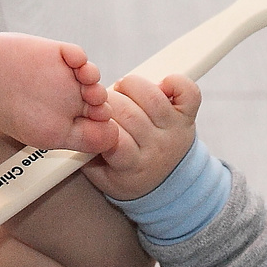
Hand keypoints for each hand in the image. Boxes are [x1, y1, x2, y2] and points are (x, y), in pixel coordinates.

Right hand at [82, 73, 200, 200]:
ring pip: (153, 96)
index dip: (100, 124)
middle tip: (104, 104)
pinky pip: (189, 92)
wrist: (168, 185)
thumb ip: (86, 153)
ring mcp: (174, 130)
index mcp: (133, 165)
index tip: (94, 120)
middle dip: (108, 101)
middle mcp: (157, 146)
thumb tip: (77, 126)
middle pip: (129, 113)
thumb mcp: (100, 176)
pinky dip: (175, 81)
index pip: (115, 139)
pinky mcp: (188, 116)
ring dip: (131, 85)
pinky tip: (160, 87)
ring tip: (124, 91)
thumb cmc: (127, 175)